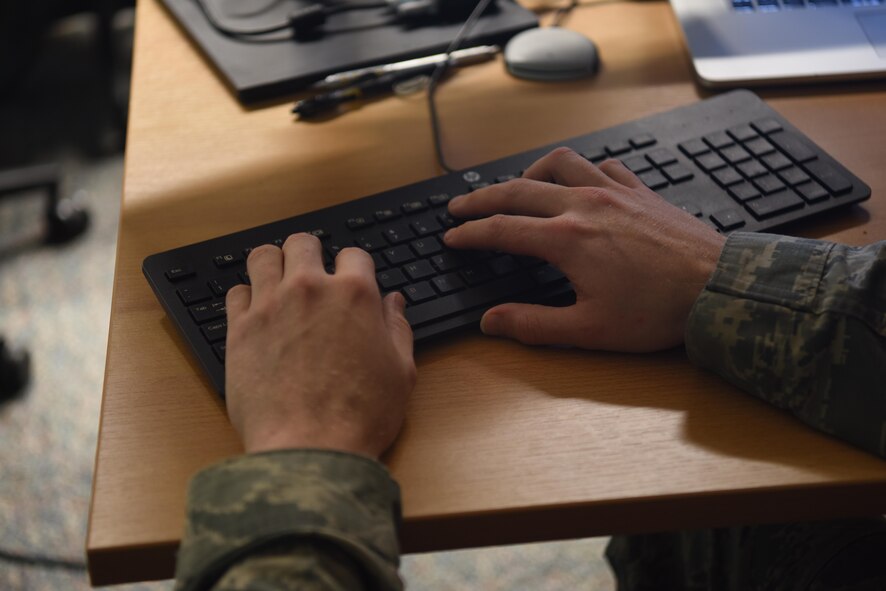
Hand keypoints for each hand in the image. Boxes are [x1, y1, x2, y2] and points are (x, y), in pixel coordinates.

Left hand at [224, 234, 415, 457]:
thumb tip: (394, 303)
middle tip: (311, 277)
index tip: (350, 282)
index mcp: (355, 295)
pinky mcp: (239, 330)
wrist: (310, 450)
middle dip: (310, 255)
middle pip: (303, 243)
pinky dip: (246, 298)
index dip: (354, 268)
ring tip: (278, 284)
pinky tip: (256, 314)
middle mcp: (310, 290)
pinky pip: (235, 292)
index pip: (354, 255)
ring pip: (262, 256)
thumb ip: (398, 329)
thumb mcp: (401, 372)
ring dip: (273, 265)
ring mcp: (270, 306)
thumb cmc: (360, 417)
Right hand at [444, 147, 725, 351]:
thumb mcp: (589, 330)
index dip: (470, 233)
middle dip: (482, 197)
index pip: (501, 229)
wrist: (719, 287)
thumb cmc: (657, 311)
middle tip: (461, 206)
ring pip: (560, 163)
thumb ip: (534, 325)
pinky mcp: (640, 190)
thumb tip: (491, 322)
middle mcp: (584, 205)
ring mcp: (614, 192)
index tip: (451, 236)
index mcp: (566, 240)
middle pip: (518, 189)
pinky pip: (603, 164)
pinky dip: (581, 168)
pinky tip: (580, 180)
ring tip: (517, 184)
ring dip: (530, 171)